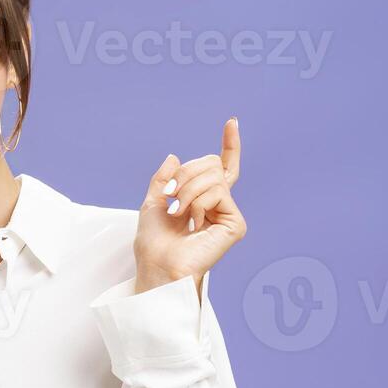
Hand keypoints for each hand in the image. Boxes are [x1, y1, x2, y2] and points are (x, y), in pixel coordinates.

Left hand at [133, 118, 248, 294]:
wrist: (158, 265)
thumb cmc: (154, 242)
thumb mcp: (152, 201)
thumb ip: (164, 177)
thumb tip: (175, 156)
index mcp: (203, 199)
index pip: (221, 167)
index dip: (229, 145)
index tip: (232, 122)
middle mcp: (219, 204)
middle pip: (211, 164)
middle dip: (186, 174)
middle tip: (171, 196)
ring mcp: (228, 213)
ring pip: (213, 176)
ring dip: (187, 190)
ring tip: (179, 213)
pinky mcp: (235, 223)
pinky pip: (218, 192)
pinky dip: (198, 203)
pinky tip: (193, 223)